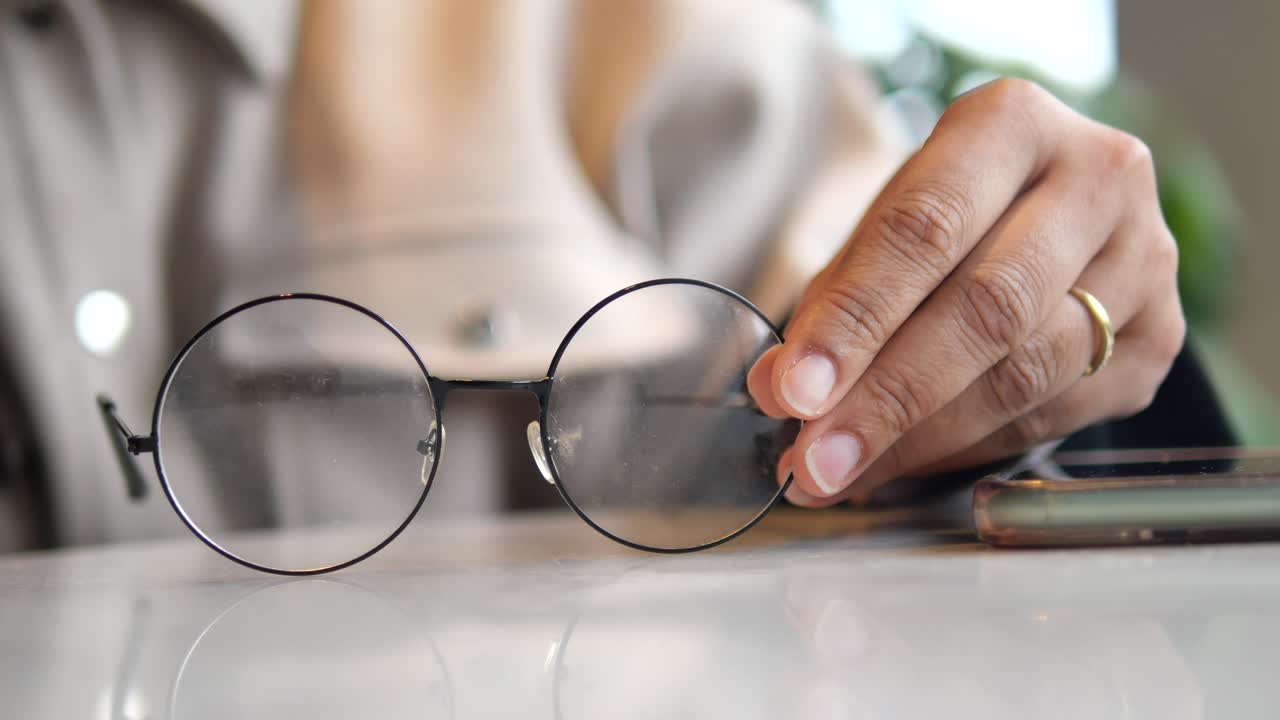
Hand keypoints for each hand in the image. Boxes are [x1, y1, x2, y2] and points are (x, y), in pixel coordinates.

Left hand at [749, 78, 1184, 506]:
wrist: (1053, 211)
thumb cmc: (950, 214)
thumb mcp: (884, 225)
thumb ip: (835, 301)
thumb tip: (779, 392)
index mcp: (1012, 123)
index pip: (925, 228)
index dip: (854, 318)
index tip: (794, 391)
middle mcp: (1099, 177)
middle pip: (988, 307)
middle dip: (887, 397)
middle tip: (813, 459)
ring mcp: (1146, 258)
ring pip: (1028, 372)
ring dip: (922, 439)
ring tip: (841, 474)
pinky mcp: (1161, 335)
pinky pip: (1057, 414)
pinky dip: (968, 449)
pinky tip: (906, 463)